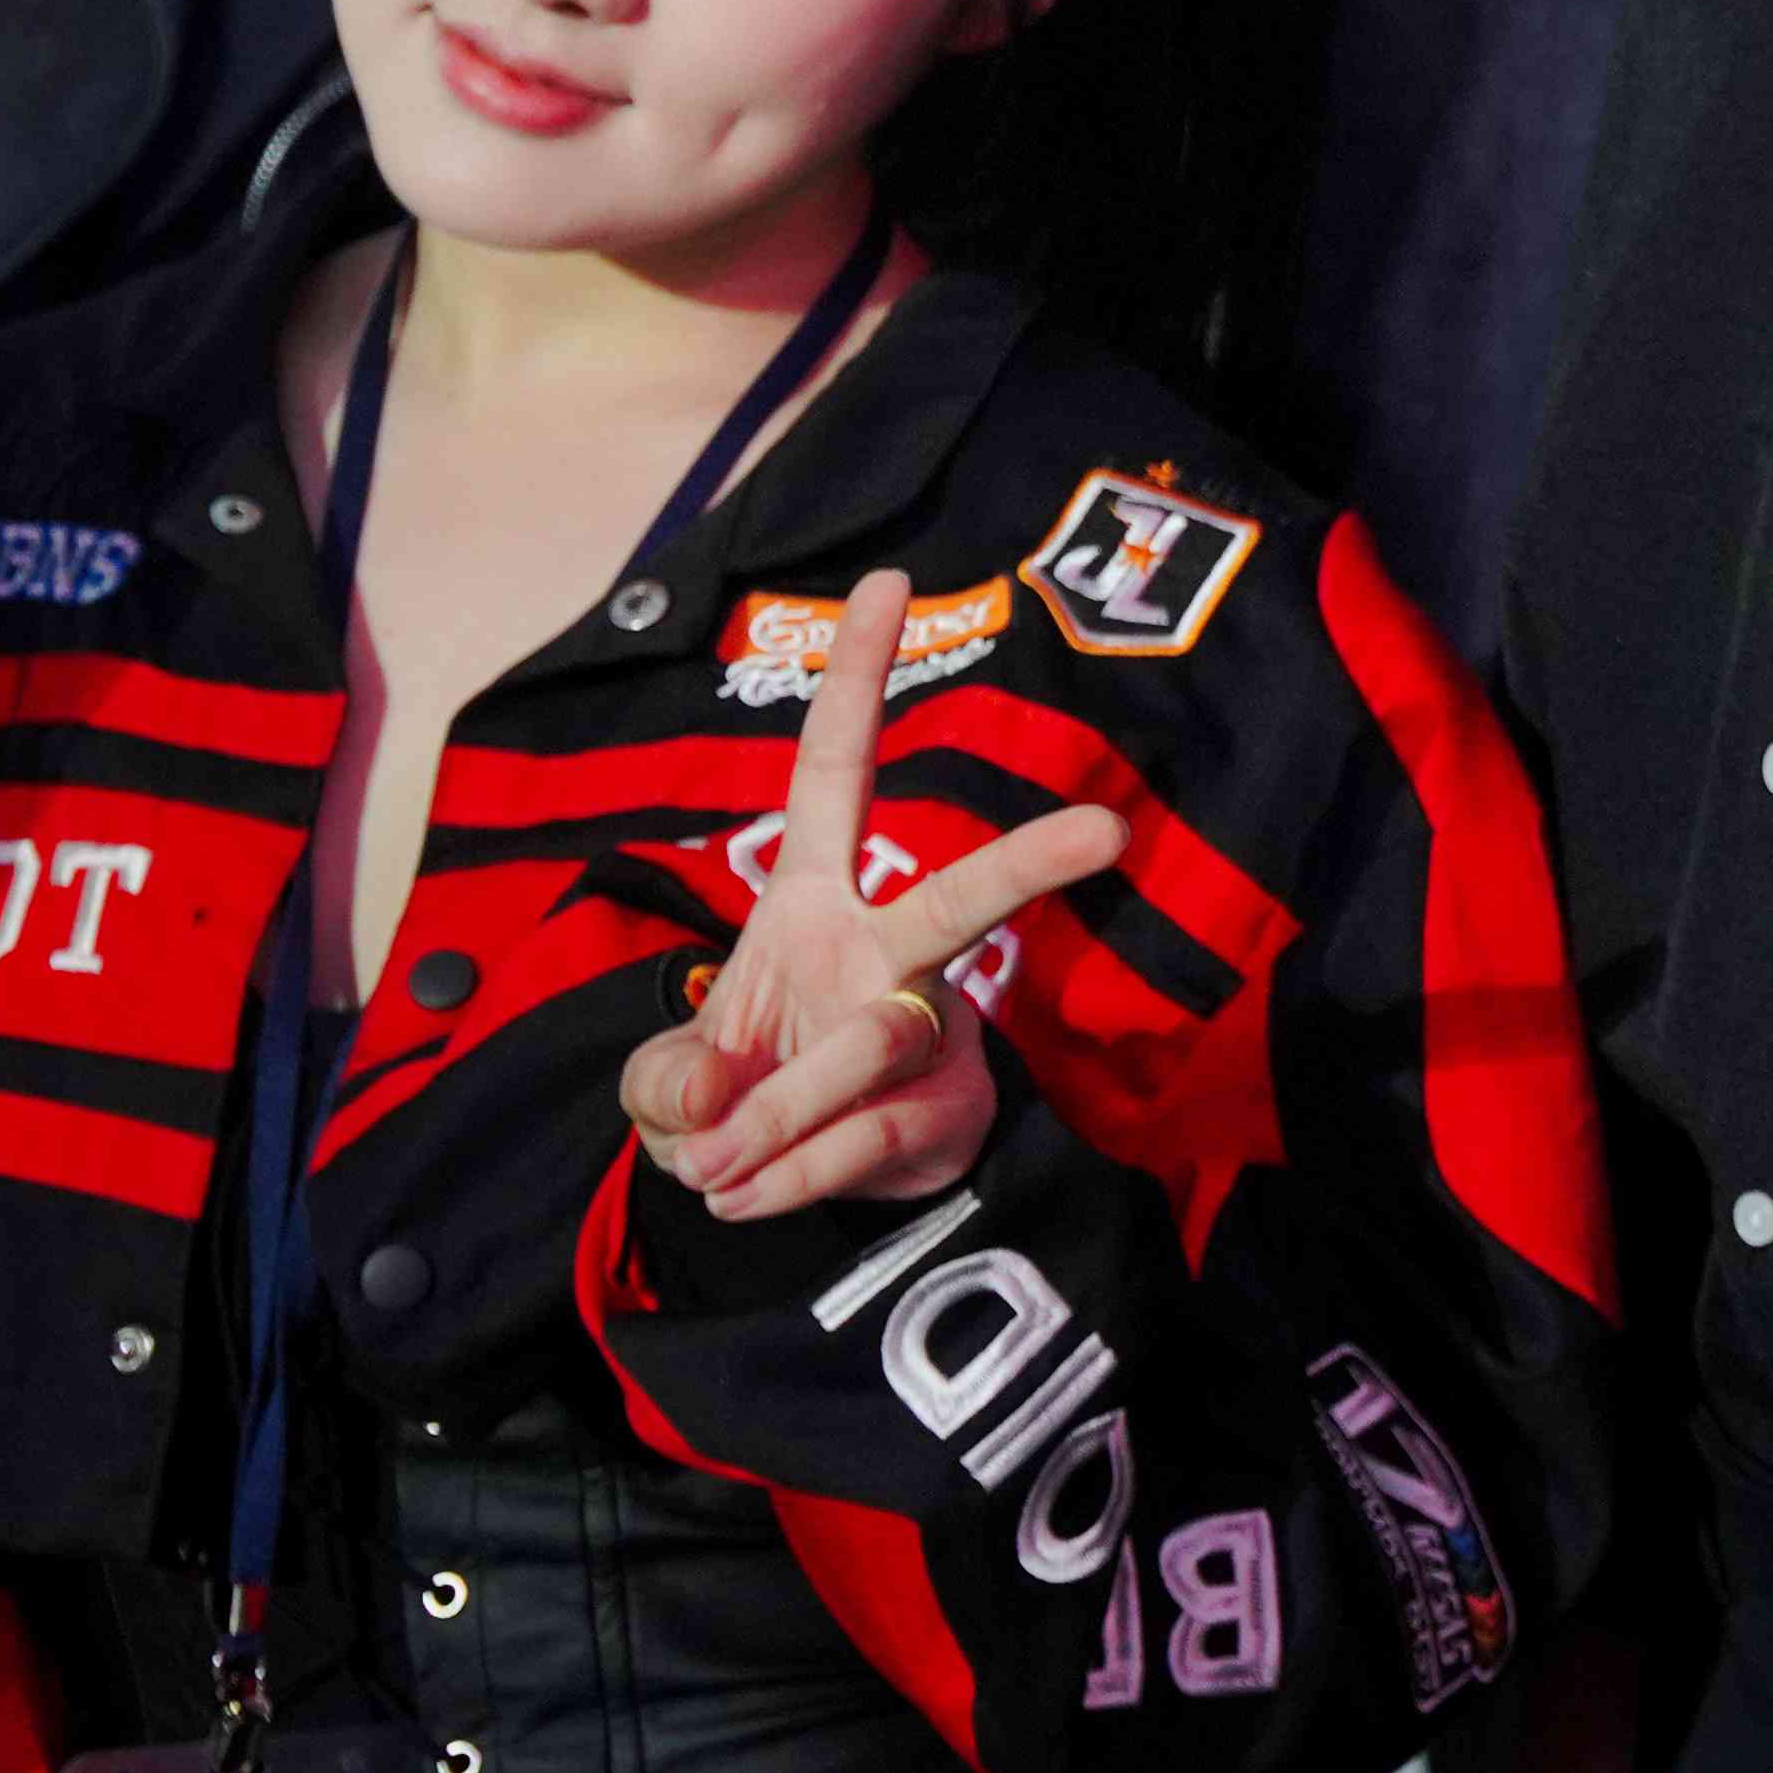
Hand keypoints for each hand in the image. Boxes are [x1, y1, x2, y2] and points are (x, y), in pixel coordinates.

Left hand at [615, 575, 1121, 1220]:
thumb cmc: (738, 1089)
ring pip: (875, 1043)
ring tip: (717, 1164)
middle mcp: (885, 949)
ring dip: (777, 1114)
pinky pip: (861, 1139)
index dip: (860, 681)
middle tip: (1103, 836)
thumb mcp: (672, 1077)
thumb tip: (712, 1104)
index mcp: (813, 901)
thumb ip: (669, 1080)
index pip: (834, 774)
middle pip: (958, 898)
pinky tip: (742, 1190)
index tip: (890, 581)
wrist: (795, 1186)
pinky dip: (783, 1176)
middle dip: (1029, 864)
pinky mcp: (940, 1115)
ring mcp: (925, 1032)